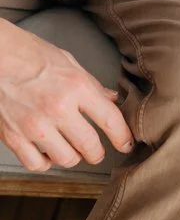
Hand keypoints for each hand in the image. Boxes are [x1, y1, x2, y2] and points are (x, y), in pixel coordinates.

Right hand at [0, 21, 134, 171]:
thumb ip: (92, 85)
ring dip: (73, 157)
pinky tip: (48, 153)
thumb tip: (111, 99)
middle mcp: (58, 109)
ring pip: (66, 159)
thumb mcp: (70, 63)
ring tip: (72, 148)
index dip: (123, 137)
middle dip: (98, 153)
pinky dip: (46, 162)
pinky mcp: (14, 137)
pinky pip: (37, 164)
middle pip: (90, 146)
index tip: (126, 144)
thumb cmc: (33, 55)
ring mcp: (35, 126)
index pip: (110, 120)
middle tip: (97, 151)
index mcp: (76, 87)